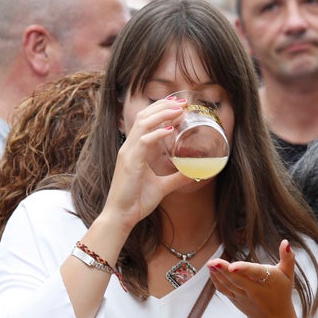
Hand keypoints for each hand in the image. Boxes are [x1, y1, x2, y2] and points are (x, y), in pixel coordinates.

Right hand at [102, 98, 190, 229]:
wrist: (122, 216)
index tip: (178, 105)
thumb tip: (195, 174)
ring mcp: (128, 153)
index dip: (161, 111)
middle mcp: (129, 147)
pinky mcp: (130, 162)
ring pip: (143, 123)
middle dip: (163, 106)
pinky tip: (171, 130)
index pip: (145, 122)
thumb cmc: (136, 201)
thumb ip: (177, 178)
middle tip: (182, 102)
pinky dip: (158, 133)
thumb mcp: (162, 187)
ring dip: (162, 114)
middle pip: (144, 116)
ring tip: (179, 109)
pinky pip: (144, 141)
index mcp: (134, 150)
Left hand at [207, 239, 297, 317]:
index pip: (255, 273)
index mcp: (268, 281)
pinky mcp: (236, 299)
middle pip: (237, 279)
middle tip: (213, 261)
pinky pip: (224, 290)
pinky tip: (212, 271)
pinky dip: (217, 281)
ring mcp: (243, 296)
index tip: (233, 266)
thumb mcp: (288, 275)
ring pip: (229, 284)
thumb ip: (288, 257)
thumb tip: (285, 241)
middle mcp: (254, 290)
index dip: (244, 269)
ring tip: (210, 263)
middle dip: (224, 270)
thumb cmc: (282, 292)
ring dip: (218, 274)